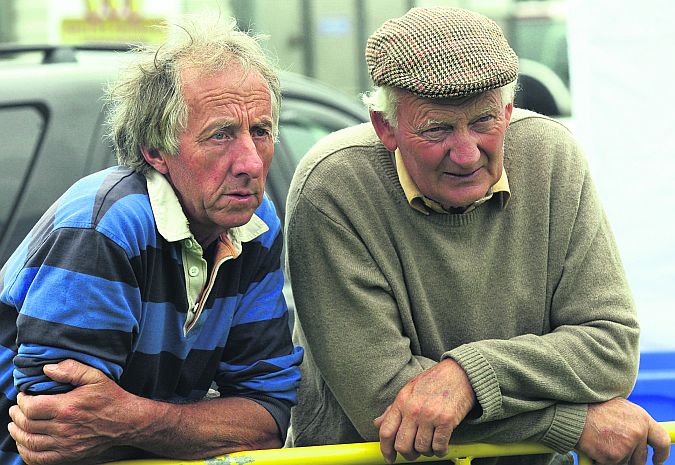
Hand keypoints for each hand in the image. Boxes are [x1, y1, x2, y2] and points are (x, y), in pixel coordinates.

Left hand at [8, 359, 132, 464]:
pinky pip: (38, 458)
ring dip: (17, 433)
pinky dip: (26, 452)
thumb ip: (71, 369)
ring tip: (15, 424)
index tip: (23, 396)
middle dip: (16, 415)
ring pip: (29, 442)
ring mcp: (65, 444)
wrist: (126, 422)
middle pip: (27, 425)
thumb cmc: (111, 398)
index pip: (31, 407)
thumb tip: (47, 369)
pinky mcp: (68, 455)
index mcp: (67, 407)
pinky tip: (25, 443)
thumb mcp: (95, 377)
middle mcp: (63, 428)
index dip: (22, 401)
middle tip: (16, 409)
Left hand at [373, 358, 475, 463]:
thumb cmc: (434, 381)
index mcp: (401, 401)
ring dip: (426, 452)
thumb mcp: (409, 390)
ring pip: (421, 449)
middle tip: (414, 453)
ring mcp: (430, 415)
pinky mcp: (446, 421)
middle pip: (402, 446)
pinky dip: (440, 451)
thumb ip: (393, 409)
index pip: (386, 432)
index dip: (385, 450)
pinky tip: (441, 444)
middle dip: (408, 454)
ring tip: (431, 443)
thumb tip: (377, 423)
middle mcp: (413, 409)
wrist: (459, 373)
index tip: (389, 458)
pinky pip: (439, 447)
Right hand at [577, 397, 670, 464]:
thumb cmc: (592, 409)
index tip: (657, 460)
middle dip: (631, 459)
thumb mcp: (619, 408)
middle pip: (642, 458)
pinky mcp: (615, 456)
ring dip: (615, 458)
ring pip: (626, 463)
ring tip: (601, 442)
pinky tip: (595, 446)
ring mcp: (627, 445)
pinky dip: (603, 460)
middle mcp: (638, 432)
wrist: (573, 414)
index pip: (662, 441)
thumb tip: (643, 436)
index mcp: (641, 418)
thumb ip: (634, 422)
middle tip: (617, 452)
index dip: (661, 454)